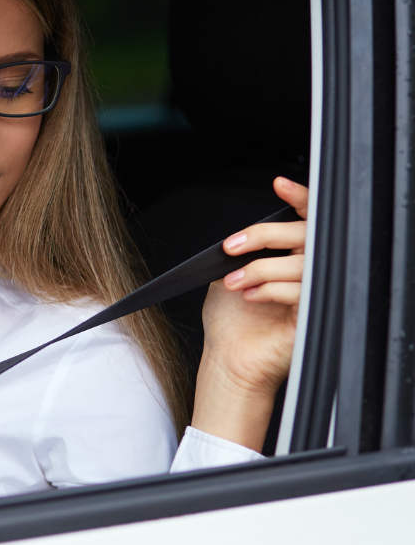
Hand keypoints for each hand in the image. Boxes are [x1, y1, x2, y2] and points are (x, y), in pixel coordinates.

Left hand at [192, 176, 307, 449]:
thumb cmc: (231, 320)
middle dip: (265, 236)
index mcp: (293, 257)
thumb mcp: (232, 271)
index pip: (306, 220)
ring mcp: (315, 294)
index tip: (280, 185)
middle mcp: (310, 272)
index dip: (300, 198)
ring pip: (301, 264)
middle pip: (306, 235)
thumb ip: (246, 248)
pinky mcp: (314, 317)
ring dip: (259, 270)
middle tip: (233, 246)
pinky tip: (250, 296)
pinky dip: (269, 290)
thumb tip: (248, 228)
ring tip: (234, 282)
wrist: (230, 359)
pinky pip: (299, 292)